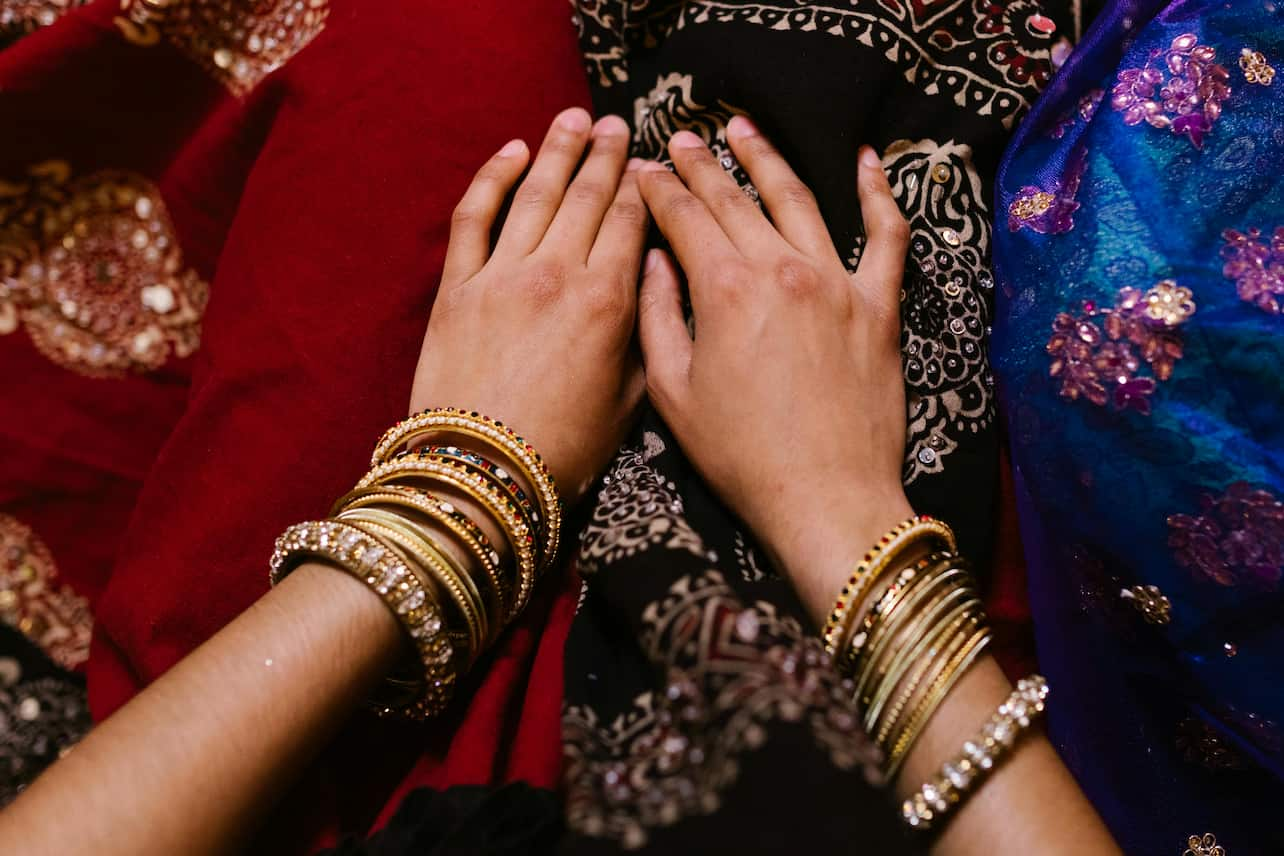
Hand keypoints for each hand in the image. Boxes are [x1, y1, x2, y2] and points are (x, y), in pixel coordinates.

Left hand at [410, 108, 648, 502]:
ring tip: (573, 118)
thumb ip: (642, 338)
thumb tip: (647, 289)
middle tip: (616, 123)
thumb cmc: (562, 450)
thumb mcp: (628, 401)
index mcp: (607, 301)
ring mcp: (502, 274)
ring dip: (558, 149)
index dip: (642, 186)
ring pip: (536, 192)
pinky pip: (475, 215)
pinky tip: (511, 151)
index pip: (630, 221)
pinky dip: (492, 177)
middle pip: (587, 195)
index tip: (650, 164)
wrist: (480, 475)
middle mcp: (557, 274)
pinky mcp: (457, 286)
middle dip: (605, 154)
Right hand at [636, 117, 912, 619]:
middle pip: (735, 198)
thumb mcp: (674, 392)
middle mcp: (782, 269)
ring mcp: (837, 283)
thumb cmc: (741, 456)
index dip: (659, 189)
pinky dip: (879, 194)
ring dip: (768, 158)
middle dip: (701, 164)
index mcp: (726, 289)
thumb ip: (658, 316)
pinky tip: (868, 162)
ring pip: (799, 200)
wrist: (826, 497)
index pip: (684, 216)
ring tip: (744, 129)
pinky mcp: (878, 306)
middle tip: (681, 140)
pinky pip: (888, 237)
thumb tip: (655, 262)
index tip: (643, 170)